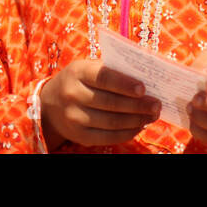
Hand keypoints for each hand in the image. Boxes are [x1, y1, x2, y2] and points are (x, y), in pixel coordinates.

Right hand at [39, 59, 159, 149]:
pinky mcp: (78, 136)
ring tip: (152, 115)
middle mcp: (73, 95)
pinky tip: (139, 127)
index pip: (104, 78)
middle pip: (110, 103)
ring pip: (111, 122)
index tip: (143, 88)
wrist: (49, 104)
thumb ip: (114, 71)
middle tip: (156, 105)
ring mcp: (74, 118)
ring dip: (136, 120)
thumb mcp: (90, 68)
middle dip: (137, 105)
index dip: (124, 84)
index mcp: (79, 72)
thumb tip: (147, 79)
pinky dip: (126, 133)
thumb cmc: (81, 80)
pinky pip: (107, 137)